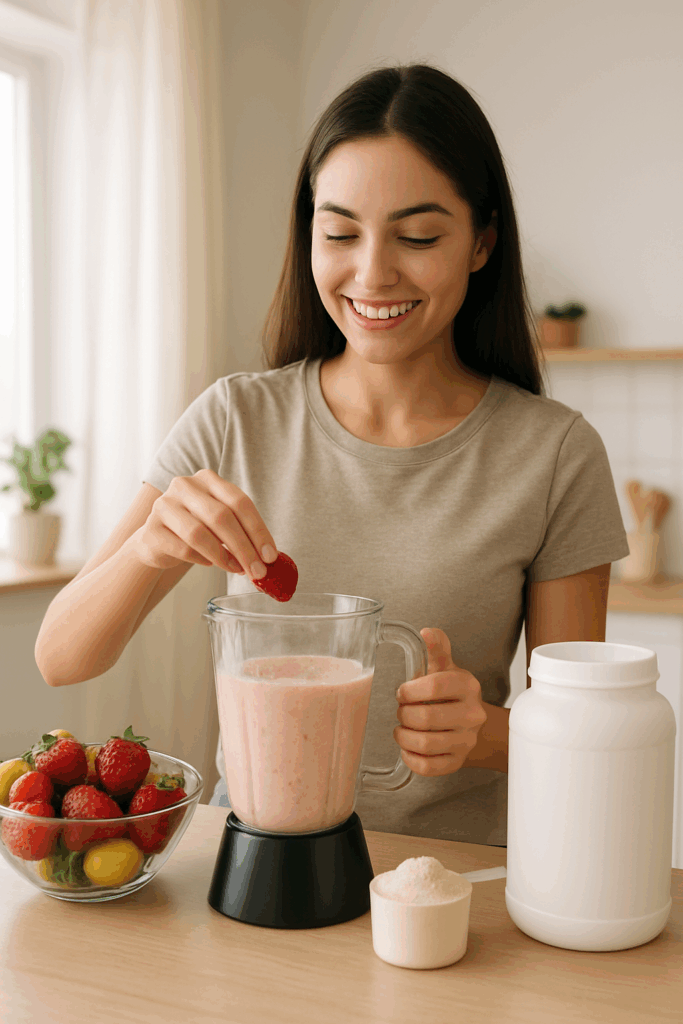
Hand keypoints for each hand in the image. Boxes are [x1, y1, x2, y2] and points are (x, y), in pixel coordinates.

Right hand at [130, 469, 277, 577]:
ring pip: (200, 534)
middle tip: (258, 571)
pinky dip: (202, 559)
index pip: (239, 502)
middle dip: (244, 548)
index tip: (270, 555)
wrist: (156, 539)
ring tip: (236, 569)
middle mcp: (184, 486)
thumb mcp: (219, 522)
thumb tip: (267, 556)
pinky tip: (210, 563)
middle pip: (221, 517)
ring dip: (223, 557)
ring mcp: (164, 505)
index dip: (258, 530)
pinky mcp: (152, 530)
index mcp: (207, 479)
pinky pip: (183, 548)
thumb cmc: (196, 528)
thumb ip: (241, 531)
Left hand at [393, 628, 487, 776]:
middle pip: (427, 718)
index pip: (435, 686)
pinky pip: (428, 766)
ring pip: (426, 744)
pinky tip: (408, 747)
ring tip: (401, 729)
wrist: (474, 725)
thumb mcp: (445, 667)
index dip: (410, 690)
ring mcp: (466, 740)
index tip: (401, 692)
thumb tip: (426, 631)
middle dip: (404, 714)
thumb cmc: (451, 693)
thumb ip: (437, 648)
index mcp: (468, 686)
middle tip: (400, 711)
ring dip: (404, 737)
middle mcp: (472, 714)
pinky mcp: (457, 762)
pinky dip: (411, 758)